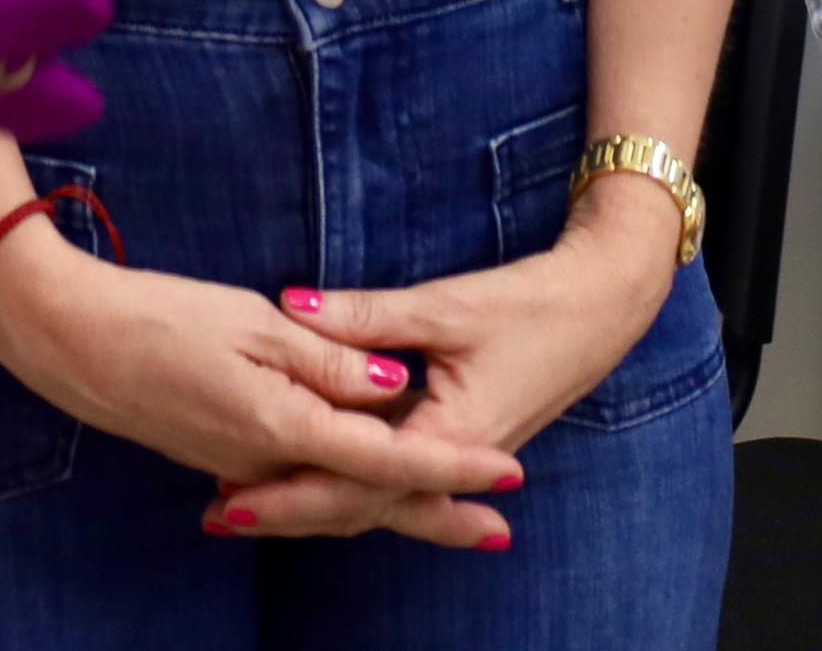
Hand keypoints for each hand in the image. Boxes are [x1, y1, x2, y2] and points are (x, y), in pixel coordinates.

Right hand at [0, 230, 526, 548]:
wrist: (70, 341)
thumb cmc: (161, 315)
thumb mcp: (256, 324)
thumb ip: (331, 361)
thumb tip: (396, 388)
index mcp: (282, 427)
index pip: (388, 455)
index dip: (453, 467)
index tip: (509, 475)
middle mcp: (266, 464)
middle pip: (367, 499)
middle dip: (437, 514)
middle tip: (499, 531)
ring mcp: (239, 467)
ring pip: (333, 497)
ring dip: (392, 506)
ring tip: (449, 514)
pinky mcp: (220, 455)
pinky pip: (298, 486)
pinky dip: (342, 490)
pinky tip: (359, 484)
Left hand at [208, 185, 680, 541]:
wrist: (601, 309)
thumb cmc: (530, 304)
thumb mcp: (445, 306)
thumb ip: (367, 318)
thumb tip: (292, 307)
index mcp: (448, 437)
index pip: (352, 479)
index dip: (289, 491)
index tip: (232, 498)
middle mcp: (451, 461)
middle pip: (357, 503)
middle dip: (289, 511)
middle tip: (220, 516)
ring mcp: (457, 457)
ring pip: (375, 497)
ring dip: (317, 504)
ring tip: (252, 508)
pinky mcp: (458, 443)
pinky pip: (396, 478)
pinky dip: (353, 485)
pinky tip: (317, 485)